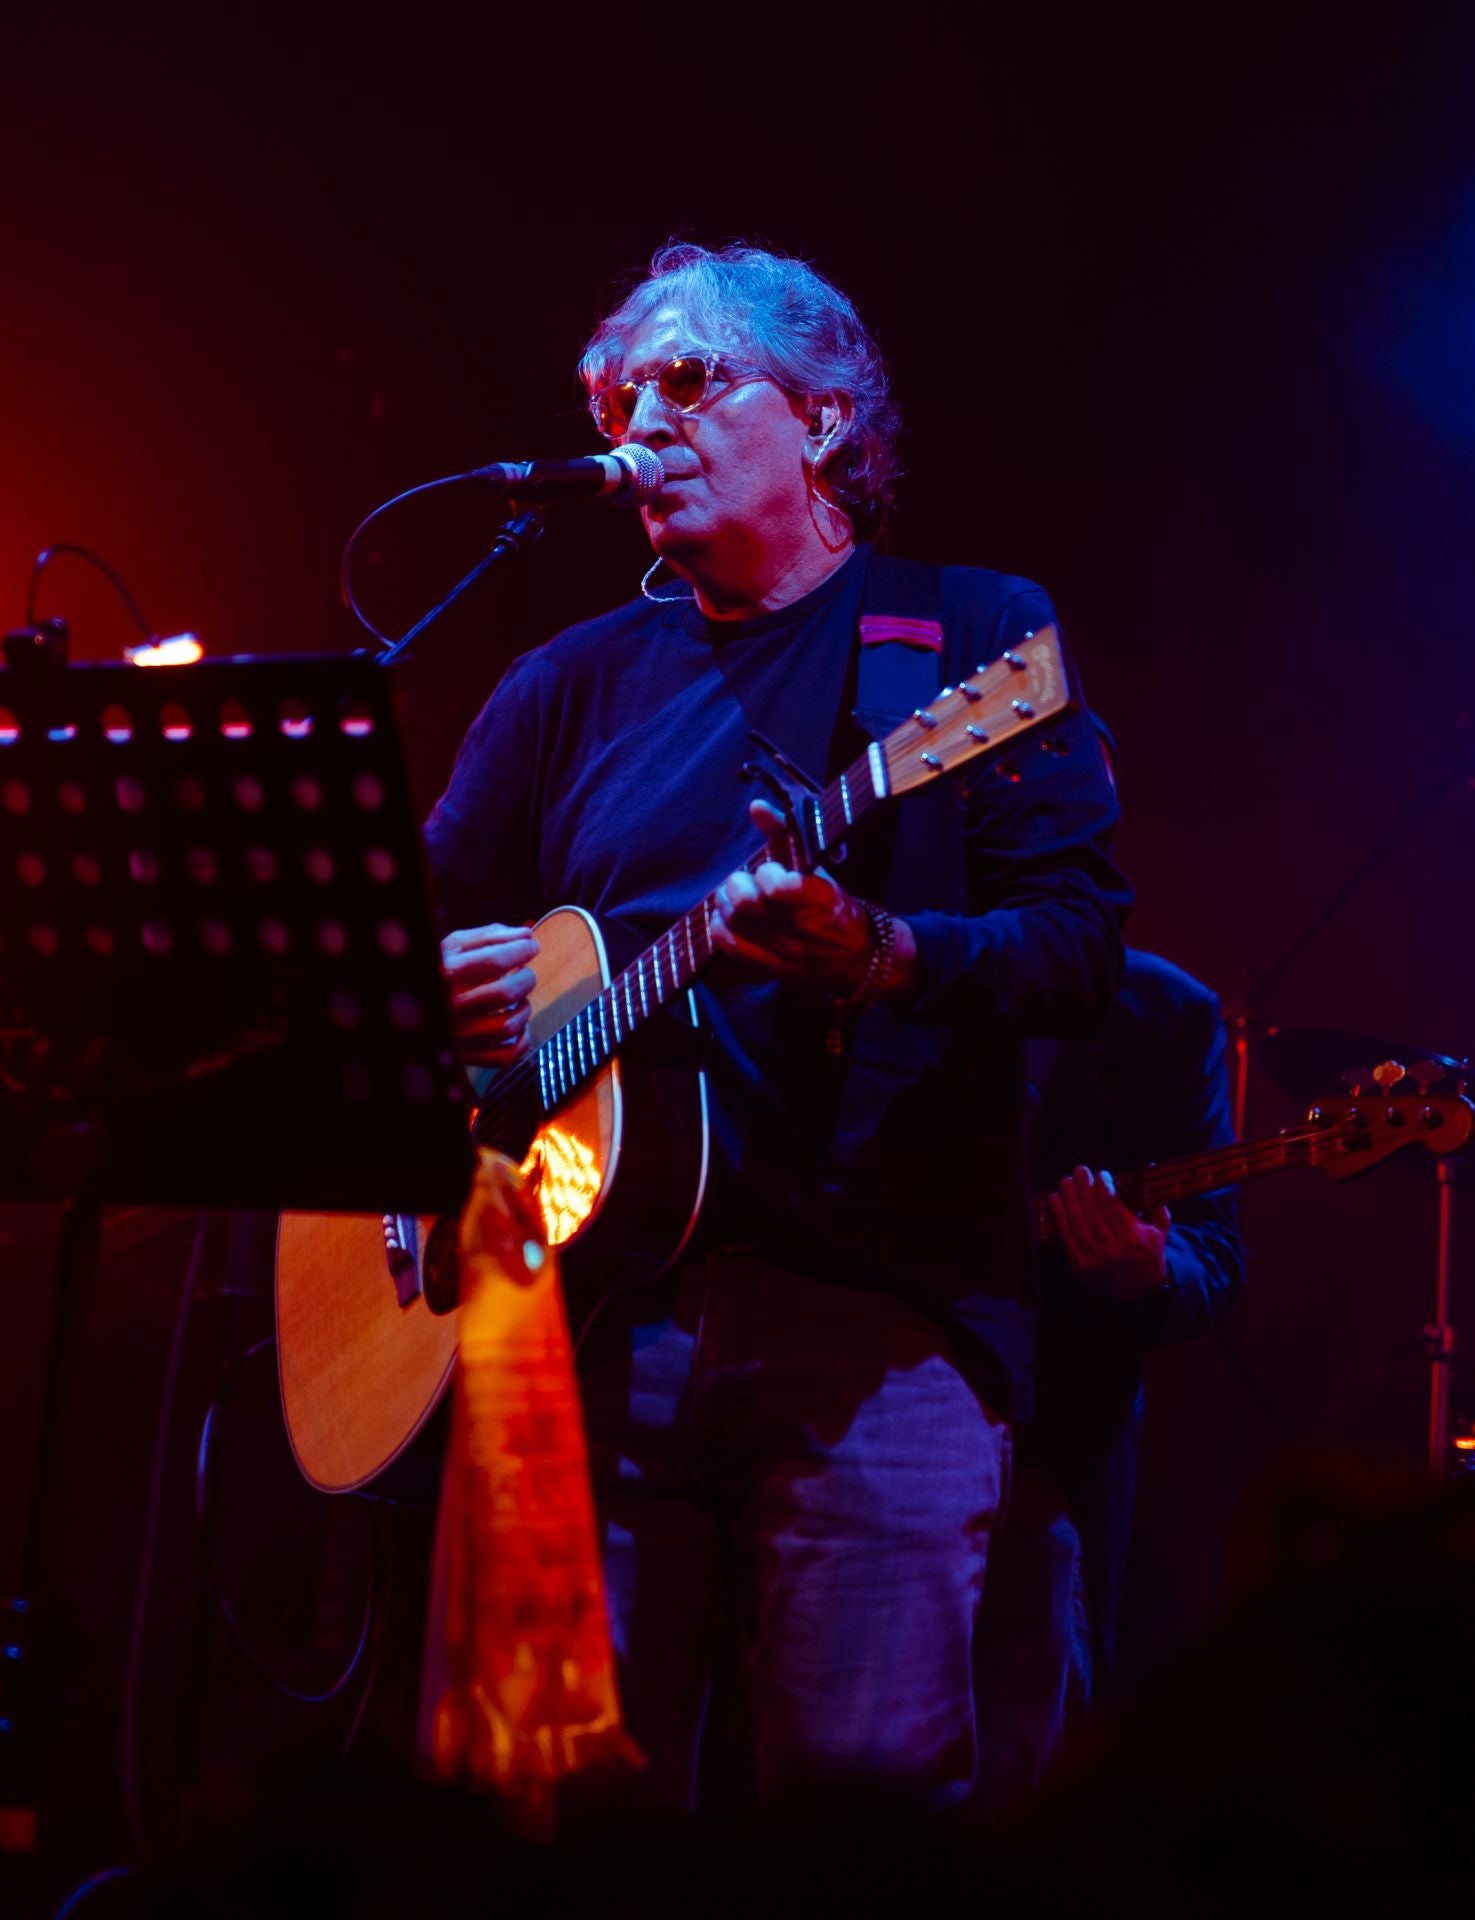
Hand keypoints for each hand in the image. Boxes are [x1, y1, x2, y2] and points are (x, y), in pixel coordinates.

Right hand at [440, 922, 539, 1067]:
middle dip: (525, 978)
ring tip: (519, 999)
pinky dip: (521, 1041)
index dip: (520, 950)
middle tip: (525, 973)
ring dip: (524, 1009)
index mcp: (443, 974)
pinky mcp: (467, 1057)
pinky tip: (517, 1025)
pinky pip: (506, 1056)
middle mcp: (449, 1007)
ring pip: (509, 1026)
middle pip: (504, 993)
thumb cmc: (436, 972)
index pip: (492, 961)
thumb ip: (488, 937)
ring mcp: (458, 1036)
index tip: (531, 946)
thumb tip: (526, 935)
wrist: (405, 1009)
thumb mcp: (452, 947)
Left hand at [708, 799, 872, 991]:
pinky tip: (724, 918)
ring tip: (731, 897)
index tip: (770, 871)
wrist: (857, 956)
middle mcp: (802, 928)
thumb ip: (786, 834)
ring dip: (725, 904)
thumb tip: (756, 806)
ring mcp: (785, 950)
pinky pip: (732, 948)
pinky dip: (720, 929)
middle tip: (739, 881)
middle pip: (748, 907)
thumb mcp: (819, 868)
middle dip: (736, 886)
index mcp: (821, 900)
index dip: (767, 874)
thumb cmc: (834, 906)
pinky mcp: (771, 967)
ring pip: (736, 925)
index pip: (781, 888)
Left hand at [1047, 1166, 1170, 1301]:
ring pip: (1077, 1223)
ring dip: (1068, 1199)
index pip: (1112, 1206)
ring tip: (1064, 1182)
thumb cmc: (1149, 1257)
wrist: (1141, 1292)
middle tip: (1079, 1171)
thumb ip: (1159, 1211)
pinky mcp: (1081, 1266)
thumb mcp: (1161, 1235)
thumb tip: (1151, 1182)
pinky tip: (1054, 1201)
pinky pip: (1067, 1238)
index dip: (1103, 1188)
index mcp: (1133, 1238)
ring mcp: (1095, 1258)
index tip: (1100, 1175)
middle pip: (1092, 1212)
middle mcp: (1113, 1248)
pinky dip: (1059, 1218)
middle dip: (1083, 1188)